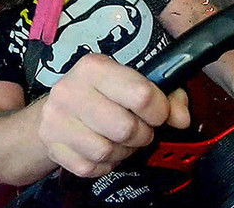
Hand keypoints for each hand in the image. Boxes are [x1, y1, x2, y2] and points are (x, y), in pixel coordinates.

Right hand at [38, 53, 189, 177]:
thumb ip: (167, 97)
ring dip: (122, 151)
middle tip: (139, 130)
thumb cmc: (102, 94)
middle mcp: (70, 90)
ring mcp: (56, 120)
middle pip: (125, 128)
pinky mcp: (52, 146)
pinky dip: (104, 164)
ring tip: (120, 140)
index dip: (159, 110)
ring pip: (107, 151)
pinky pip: (90, 167)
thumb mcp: (133, 83)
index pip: (141, 95)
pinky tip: (103, 149)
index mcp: (94, 67)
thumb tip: (181, 119)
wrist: (55, 108)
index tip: (157, 113)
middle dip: (141, 134)